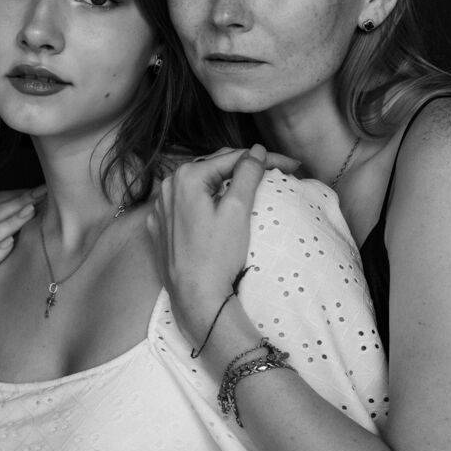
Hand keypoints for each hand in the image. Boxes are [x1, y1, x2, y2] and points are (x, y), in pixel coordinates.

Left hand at [147, 146, 296, 347]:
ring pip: (199, 186)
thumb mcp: (238, 211)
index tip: (290, 166)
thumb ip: (247, 174)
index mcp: (186, 177)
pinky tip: (220, 207)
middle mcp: (167, 188)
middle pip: (213, 169)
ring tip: (252, 183)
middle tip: (276, 171)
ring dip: (224, 182)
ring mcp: (160, 209)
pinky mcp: (159, 228)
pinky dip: (204, 201)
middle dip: (244, 167)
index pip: (232, 158)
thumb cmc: (217, 256)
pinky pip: (185, 205)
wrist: (195, 299)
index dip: (265, 159)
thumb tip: (257, 151)